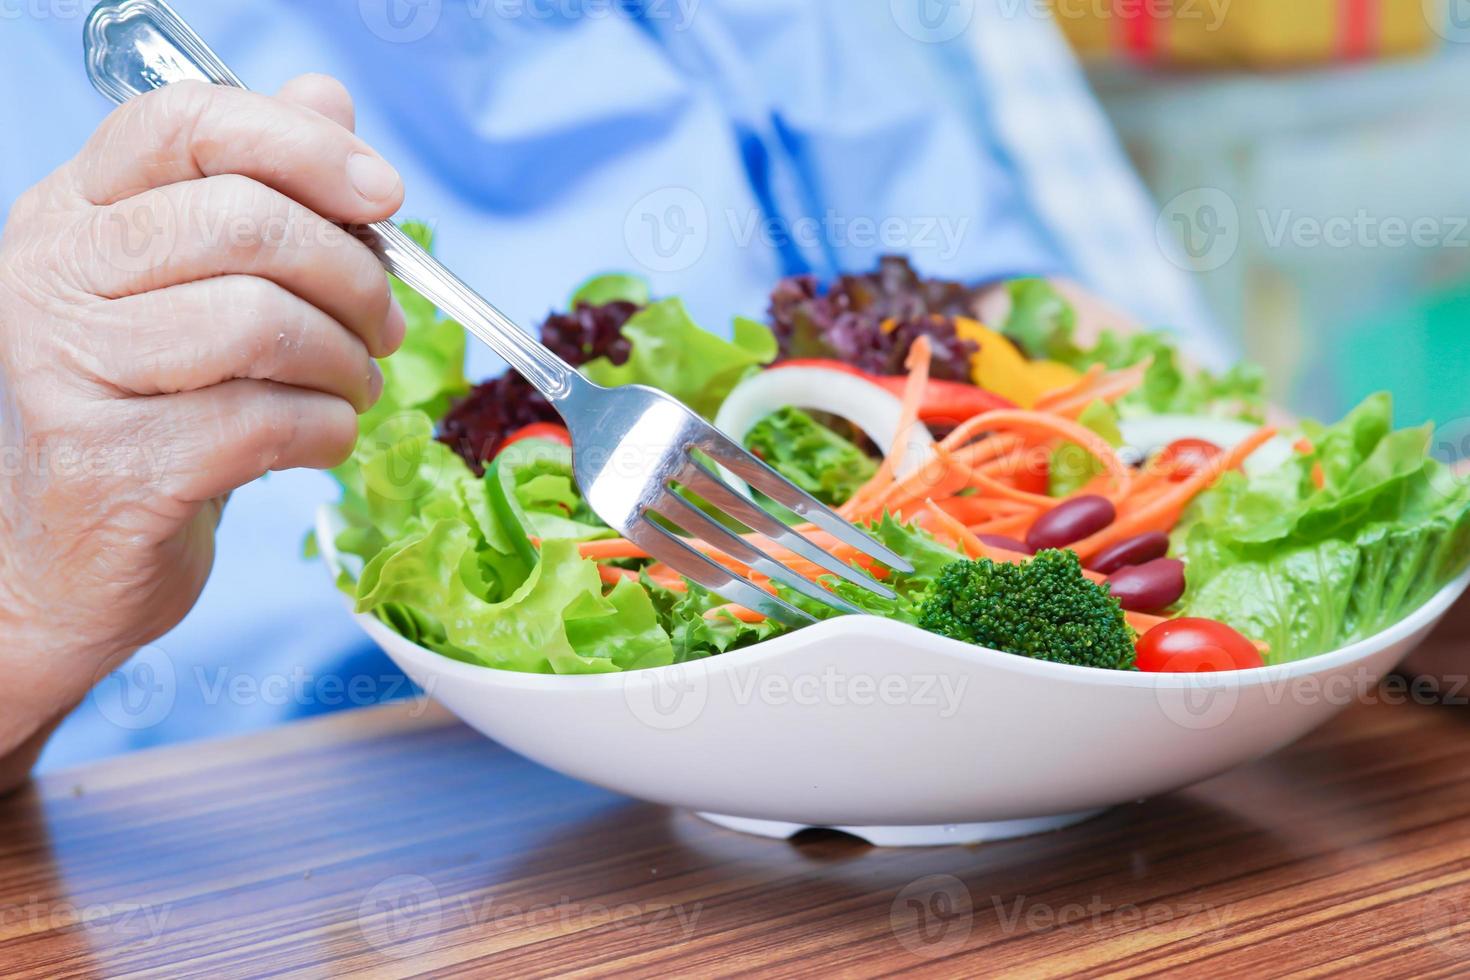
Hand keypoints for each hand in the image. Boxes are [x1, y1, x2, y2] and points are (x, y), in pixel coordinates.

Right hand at [0, 75, 404, 788]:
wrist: (69, 558)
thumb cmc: (151, 411)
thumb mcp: (193, 289)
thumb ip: (257, 189)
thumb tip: (326, 98)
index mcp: (76, 213)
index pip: (185, 126)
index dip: (303, 145)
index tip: (385, 193)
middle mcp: (56, 276)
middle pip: (244, 222)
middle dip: (353, 275)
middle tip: (385, 325)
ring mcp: (72, 372)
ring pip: (262, 322)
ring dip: (345, 362)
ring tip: (353, 387)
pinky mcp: (113, 467)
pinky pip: (266, 421)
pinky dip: (328, 430)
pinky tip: (322, 439)